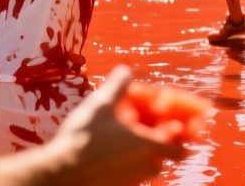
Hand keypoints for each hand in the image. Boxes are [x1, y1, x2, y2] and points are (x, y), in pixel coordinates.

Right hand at [21, 65, 187, 185]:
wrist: (61, 174)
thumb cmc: (84, 138)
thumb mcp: (101, 104)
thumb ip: (118, 86)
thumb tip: (126, 69)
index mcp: (148, 145)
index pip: (179, 150)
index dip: (183, 142)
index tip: (178, 132)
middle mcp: (143, 167)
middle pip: (162, 162)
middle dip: (160, 150)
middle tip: (150, 136)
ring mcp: (130, 181)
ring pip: (145, 171)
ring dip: (142, 159)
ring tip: (127, 145)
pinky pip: (128, 178)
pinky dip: (126, 168)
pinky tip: (109, 158)